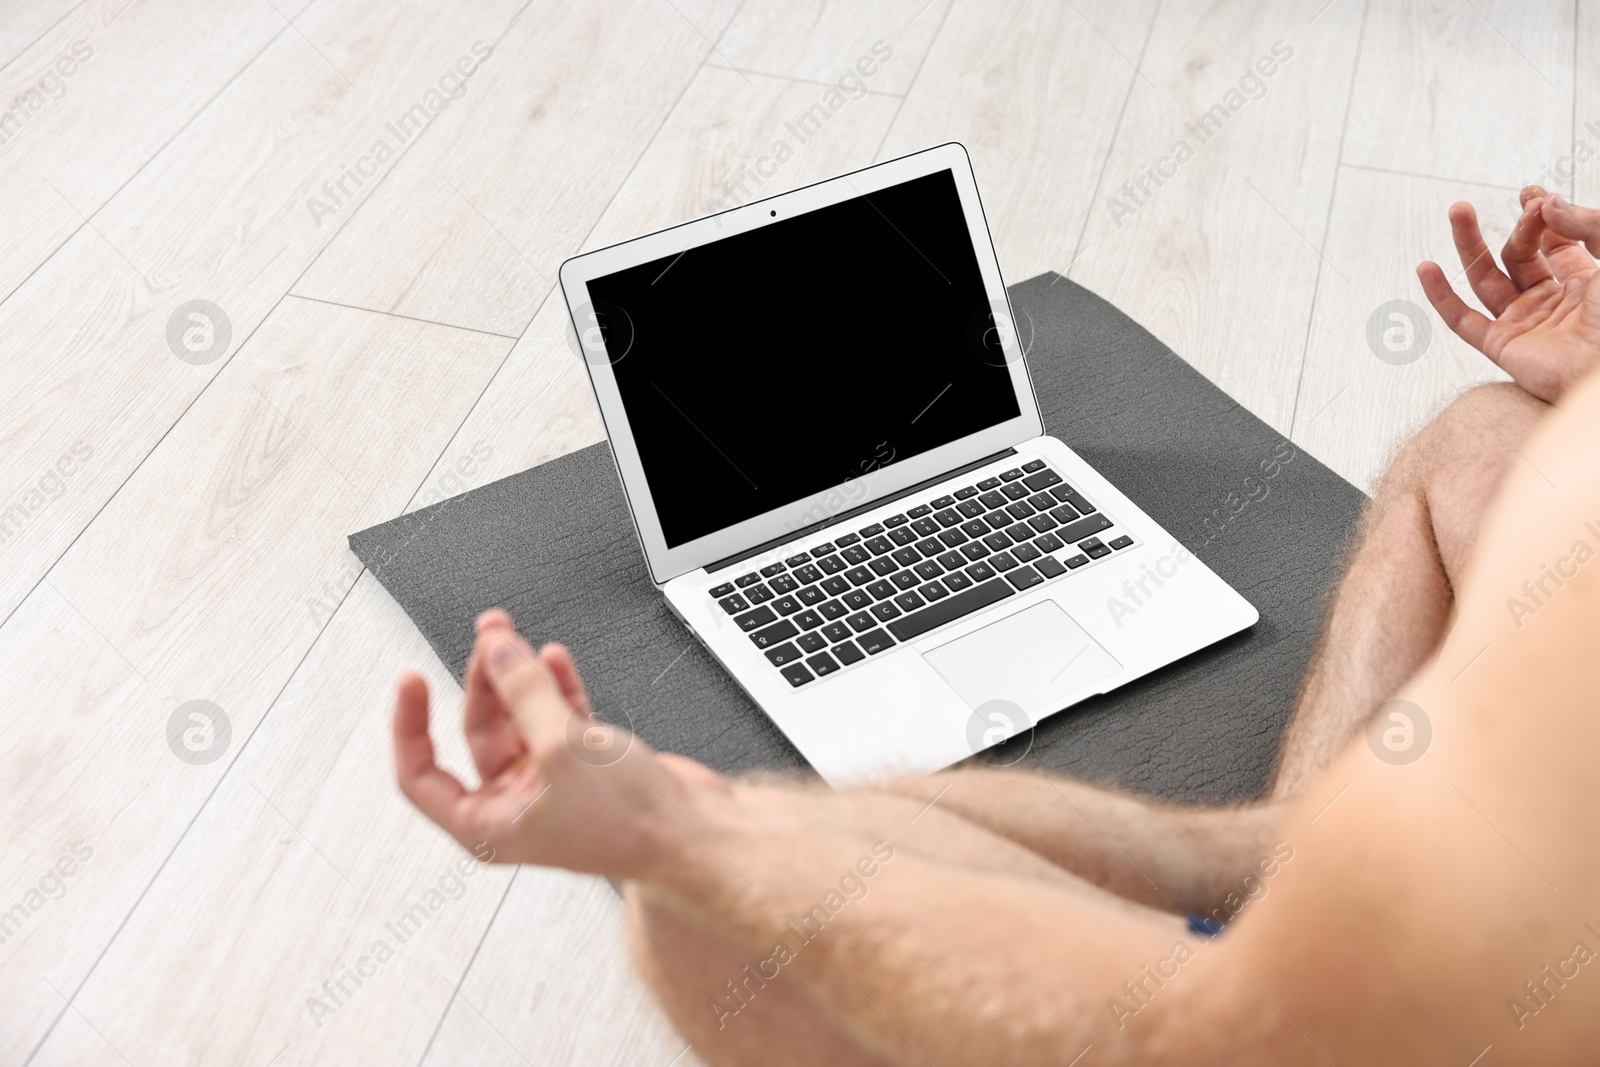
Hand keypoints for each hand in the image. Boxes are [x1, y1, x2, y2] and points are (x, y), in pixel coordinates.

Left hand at [392, 609, 724, 879]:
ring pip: (521, 718)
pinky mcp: (589, 764)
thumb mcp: (561, 748)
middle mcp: (515, 807)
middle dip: (483, 681)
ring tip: (514, 637)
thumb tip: (499, 652)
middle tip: (492, 639)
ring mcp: (553, 783)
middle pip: (479, 733)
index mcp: (488, 826)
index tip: (411, 682)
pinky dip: (555, 686)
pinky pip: (558, 716)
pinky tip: (554, 660)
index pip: (422, 776)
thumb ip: (524, 692)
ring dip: (518, 676)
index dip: (409, 728)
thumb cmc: (631, 825)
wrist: (693, 834)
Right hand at [1418, 187, 1599, 402]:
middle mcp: (1551, 302)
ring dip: (1468, 244)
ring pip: (1486, 279)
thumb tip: (1546, 204)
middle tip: (1520, 205)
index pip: (1554, 241)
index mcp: (1584, 282)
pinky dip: (1440, 296)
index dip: (1542, 215)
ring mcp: (1524, 323)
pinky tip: (1427, 268)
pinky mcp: (1503, 347)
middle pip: (1519, 255)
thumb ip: (1588, 224)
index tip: (1534, 194)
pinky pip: (1462, 320)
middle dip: (1517, 226)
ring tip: (1459, 210)